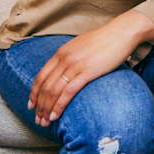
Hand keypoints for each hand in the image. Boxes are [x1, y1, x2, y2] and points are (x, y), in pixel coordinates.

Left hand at [28, 11, 153, 126]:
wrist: (122, 32)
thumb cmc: (105, 40)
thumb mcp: (81, 46)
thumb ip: (70, 57)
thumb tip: (65, 70)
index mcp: (61, 52)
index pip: (41, 76)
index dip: (34, 93)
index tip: (31, 105)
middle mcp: (65, 59)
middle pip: (45, 86)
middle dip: (39, 105)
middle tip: (38, 119)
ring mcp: (75, 65)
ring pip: (53, 91)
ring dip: (47, 108)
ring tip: (45, 121)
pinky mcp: (88, 72)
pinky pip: (68, 92)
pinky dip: (59, 105)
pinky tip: (56, 115)